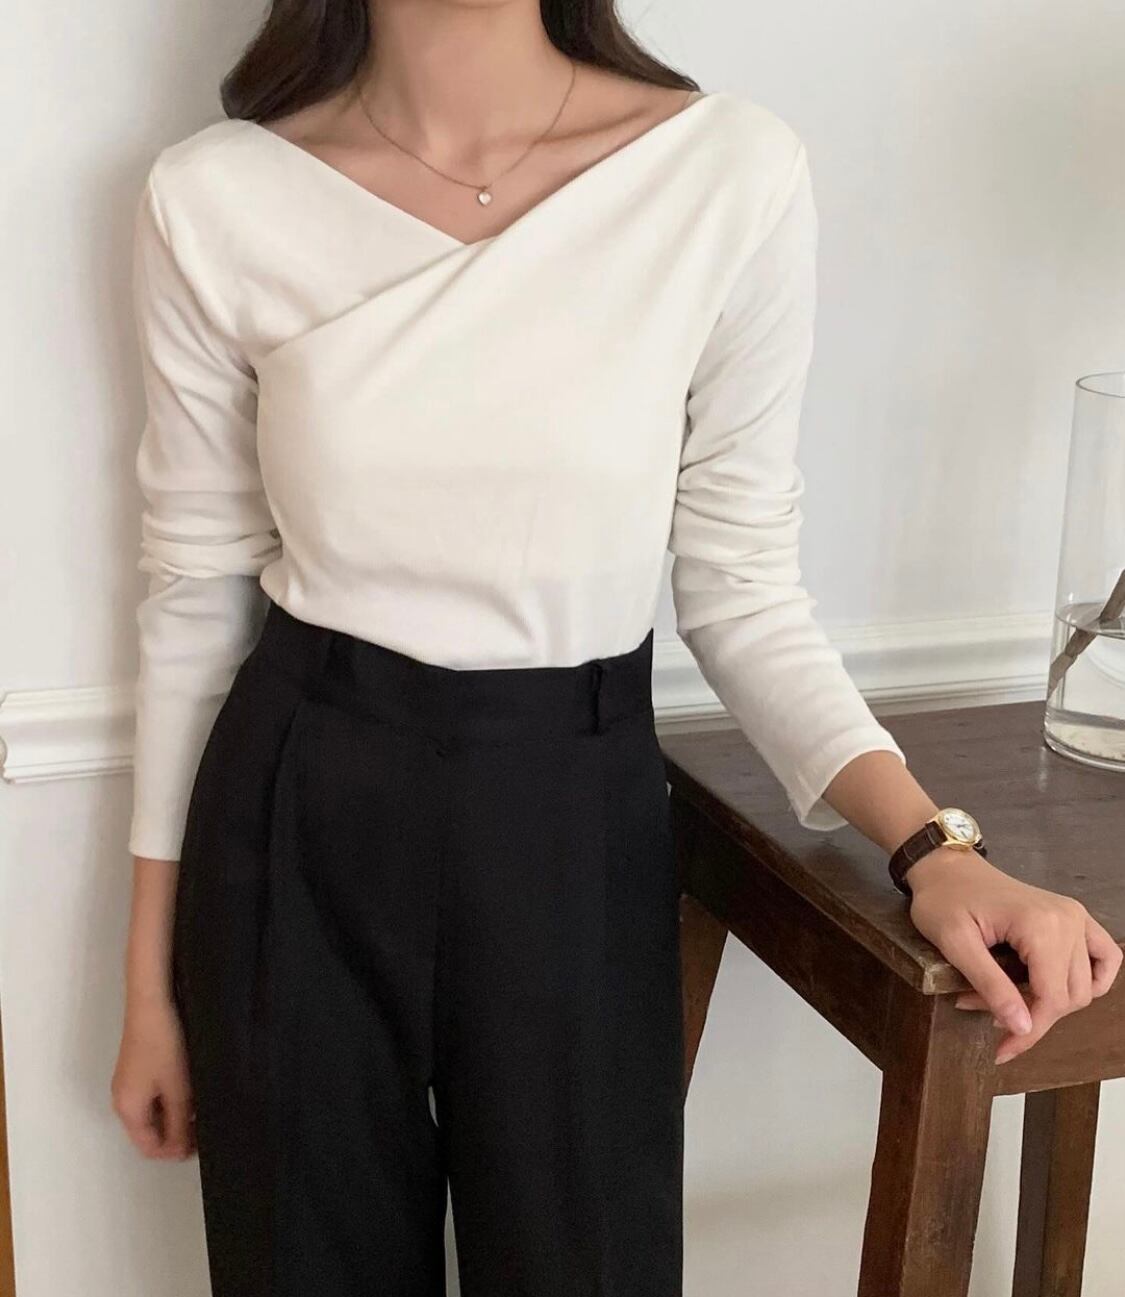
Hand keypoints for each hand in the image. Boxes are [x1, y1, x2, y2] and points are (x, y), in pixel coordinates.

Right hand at [111, 992, 195, 1159]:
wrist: (152, 1004)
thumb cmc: (164, 1047)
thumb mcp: (177, 1089)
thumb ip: (179, 1124)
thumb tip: (180, 1152)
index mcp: (128, 1111)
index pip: (150, 1148)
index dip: (175, 1151)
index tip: (202, 1143)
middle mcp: (123, 1101)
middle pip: (151, 1132)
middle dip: (178, 1133)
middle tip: (206, 1125)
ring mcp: (129, 1084)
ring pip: (154, 1113)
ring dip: (177, 1115)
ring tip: (203, 1105)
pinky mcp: (138, 1069)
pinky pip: (154, 1096)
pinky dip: (172, 1099)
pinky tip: (192, 1088)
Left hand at [904, 848, 1122, 1064]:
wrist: (946, 867)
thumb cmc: (943, 900)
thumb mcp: (955, 944)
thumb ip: (991, 985)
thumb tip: (1022, 1026)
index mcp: (1041, 925)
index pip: (1051, 999)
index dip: (1028, 1032)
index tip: (1001, 1051)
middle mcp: (1069, 919)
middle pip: (1070, 996)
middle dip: (1030, 1016)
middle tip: (983, 1009)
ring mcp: (1076, 916)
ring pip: (1085, 985)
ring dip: (1051, 1003)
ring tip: (1008, 999)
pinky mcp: (1074, 917)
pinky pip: (1103, 958)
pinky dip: (1088, 981)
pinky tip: (1054, 990)